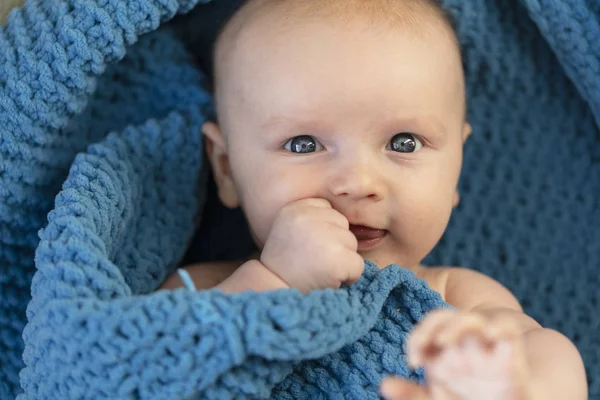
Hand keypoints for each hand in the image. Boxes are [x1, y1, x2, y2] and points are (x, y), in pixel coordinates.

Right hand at [260, 198, 364, 292]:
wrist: (273, 293)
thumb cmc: (284, 265)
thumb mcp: (288, 229)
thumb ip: (310, 219)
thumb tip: (342, 220)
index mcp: (295, 208)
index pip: (326, 208)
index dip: (323, 229)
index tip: (307, 245)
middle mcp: (309, 218)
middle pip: (342, 223)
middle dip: (335, 243)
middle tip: (313, 260)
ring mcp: (324, 238)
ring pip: (352, 243)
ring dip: (342, 259)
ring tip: (319, 270)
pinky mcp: (337, 260)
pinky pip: (358, 265)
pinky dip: (349, 276)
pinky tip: (329, 280)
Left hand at [380, 310, 530, 399]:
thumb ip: (410, 394)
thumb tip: (384, 384)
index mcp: (442, 351)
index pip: (426, 330)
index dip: (418, 338)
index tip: (412, 361)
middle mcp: (461, 342)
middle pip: (445, 318)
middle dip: (432, 328)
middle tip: (424, 348)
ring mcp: (485, 344)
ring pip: (471, 320)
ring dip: (456, 327)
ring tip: (443, 342)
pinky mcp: (511, 352)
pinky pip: (506, 328)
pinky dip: (500, 327)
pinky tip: (490, 335)